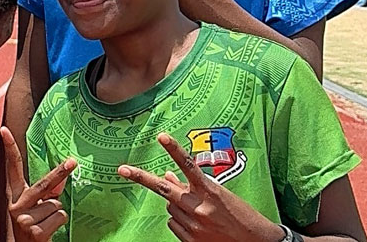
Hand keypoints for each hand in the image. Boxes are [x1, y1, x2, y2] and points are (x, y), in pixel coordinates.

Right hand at [0, 127, 75, 241]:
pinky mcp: (34, 231)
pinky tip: (47, 231)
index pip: (12, 168)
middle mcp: (15, 205)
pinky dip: (58, 223)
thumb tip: (63, 180)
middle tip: (73, 162)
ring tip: (46, 223)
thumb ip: (47, 192)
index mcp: (14, 195)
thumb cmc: (33, 226)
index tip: (4, 130)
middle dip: (60, 173)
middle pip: (43, 184)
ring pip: (56, 204)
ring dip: (56, 214)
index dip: (9, 149)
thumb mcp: (36, 207)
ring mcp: (23, 218)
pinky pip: (60, 217)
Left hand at [118, 133, 284, 241]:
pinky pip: (173, 224)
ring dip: (176, 204)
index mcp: (211, 192)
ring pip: (170, 207)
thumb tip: (168, 175)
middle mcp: (200, 207)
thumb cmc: (243, 217)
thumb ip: (194, 186)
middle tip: (123, 169)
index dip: (174, 150)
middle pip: (164, 189)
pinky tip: (196, 223)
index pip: (188, 166)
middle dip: (142, 178)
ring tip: (198, 210)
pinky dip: (179, 220)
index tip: (162, 136)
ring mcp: (194, 225)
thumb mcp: (222, 196)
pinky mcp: (191, 240)